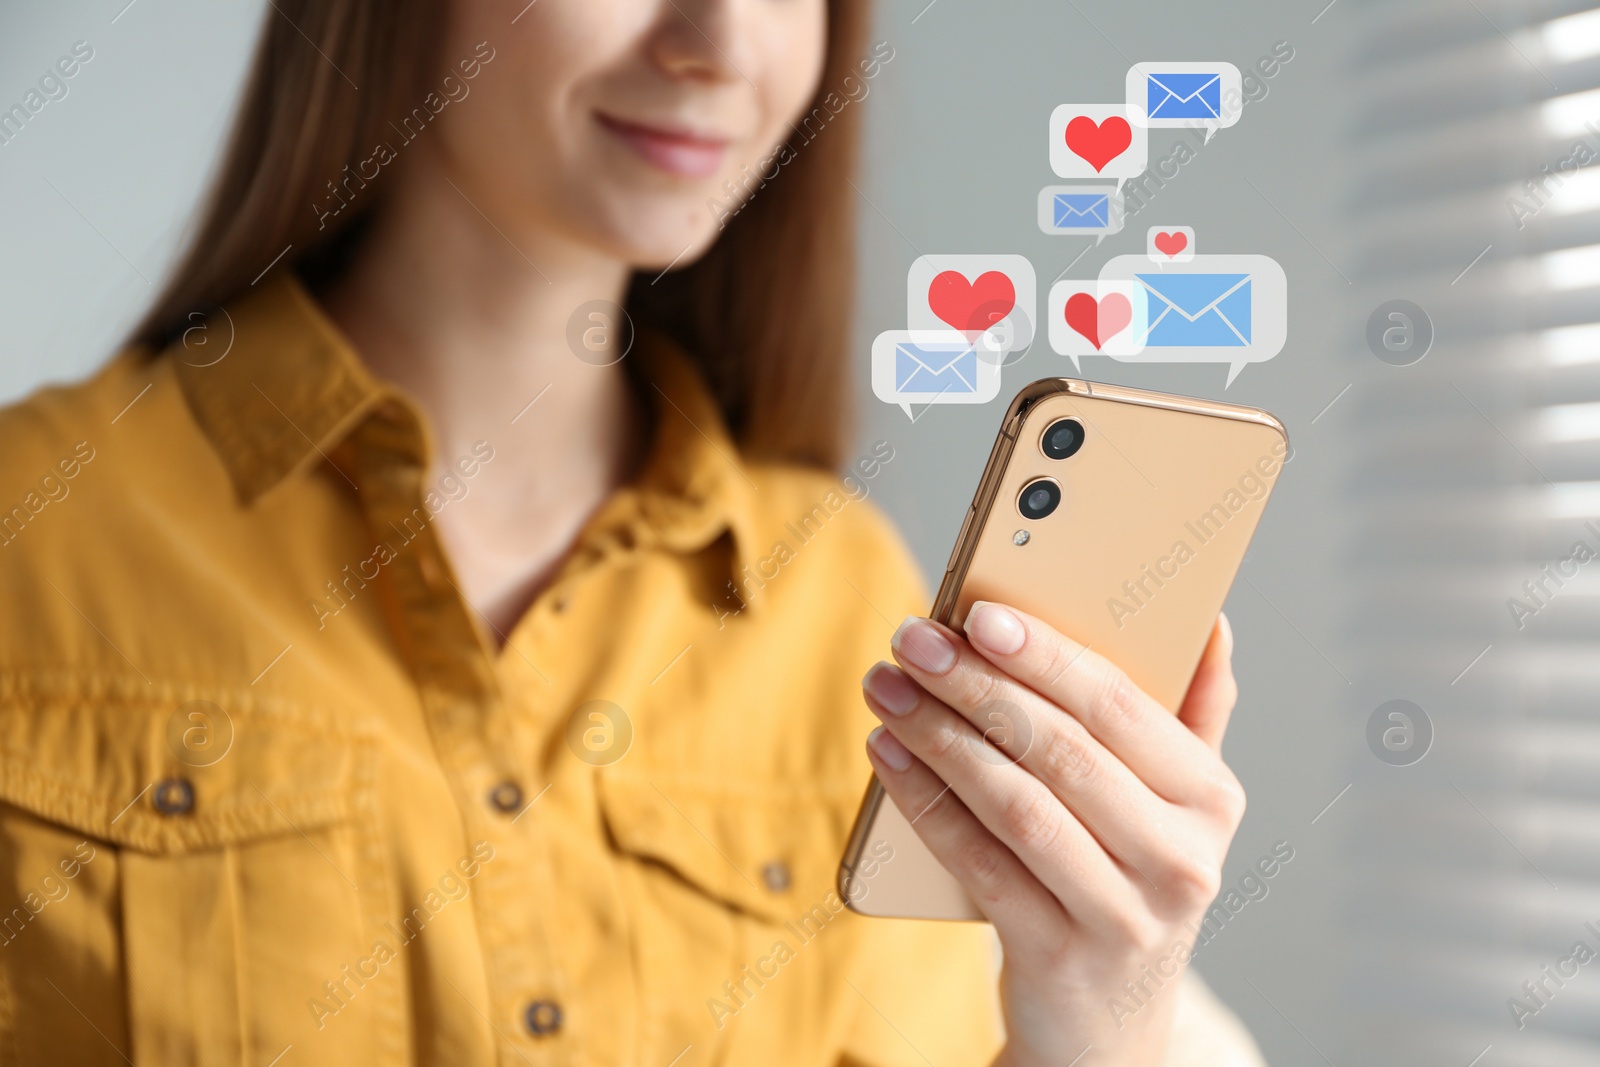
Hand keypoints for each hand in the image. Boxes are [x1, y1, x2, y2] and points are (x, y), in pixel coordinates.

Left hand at [861, 604, 1244, 1066]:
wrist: (1107, 1027)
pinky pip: (979, 862)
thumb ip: (1195, 716)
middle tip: (912, 639)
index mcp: (1211, 801)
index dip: (1046, 654)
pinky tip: (888, 756)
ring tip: (888, 688)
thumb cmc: (1129, 881)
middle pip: (1060, 750)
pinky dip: (927, 803)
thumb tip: (1213, 621)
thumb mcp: (1177, 809)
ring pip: (1015, 803)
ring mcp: (1122, 916)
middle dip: (975, 684)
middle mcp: (1180, 860)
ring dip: (939, 736)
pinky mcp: (1057, 957)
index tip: (979, 612)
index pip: (1121, 706)